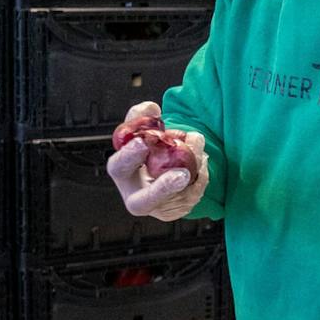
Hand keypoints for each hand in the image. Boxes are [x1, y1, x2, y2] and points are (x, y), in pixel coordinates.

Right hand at [107, 101, 208, 221]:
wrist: (161, 166)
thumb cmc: (148, 149)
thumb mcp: (142, 130)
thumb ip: (143, 117)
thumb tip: (151, 108)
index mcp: (121, 173)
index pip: (119, 167)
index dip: (130, 156)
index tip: (143, 141)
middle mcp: (135, 196)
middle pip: (145, 201)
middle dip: (163, 189)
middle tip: (182, 174)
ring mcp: (156, 207)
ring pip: (178, 196)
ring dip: (192, 171)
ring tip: (197, 145)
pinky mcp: (175, 211)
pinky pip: (193, 197)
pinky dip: (200, 177)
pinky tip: (201, 161)